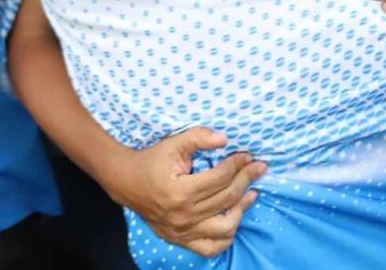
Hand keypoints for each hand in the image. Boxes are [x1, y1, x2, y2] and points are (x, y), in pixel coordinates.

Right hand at [105, 127, 266, 257]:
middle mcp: (183, 216)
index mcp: (181, 191)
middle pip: (226, 199)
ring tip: (250, 194)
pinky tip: (234, 219)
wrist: (126, 182)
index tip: (248, 156)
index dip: (237, 164)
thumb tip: (225, 140)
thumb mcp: (173, 144)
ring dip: (242, 210)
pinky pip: (211, 248)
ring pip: (225, 227)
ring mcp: (183, 231)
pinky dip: (226, 237)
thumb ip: (198, 138)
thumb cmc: (151, 160)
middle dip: (246, 180)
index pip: (220, 178)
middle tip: (259, 168)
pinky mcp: (181, 240)